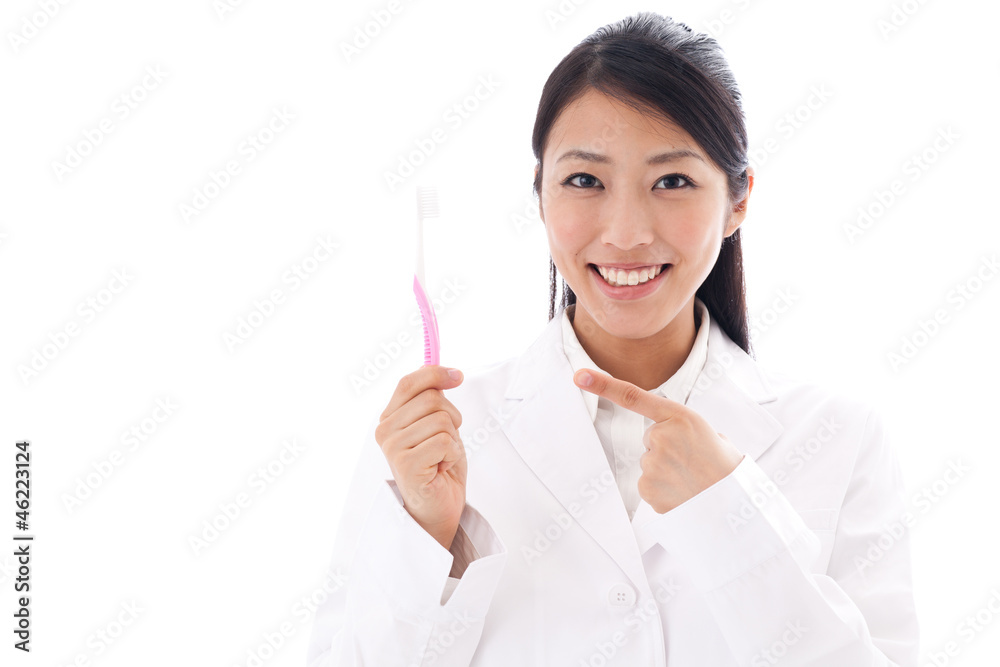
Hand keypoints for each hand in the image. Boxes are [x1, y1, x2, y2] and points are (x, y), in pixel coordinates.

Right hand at [375, 365, 466, 549]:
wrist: (438, 509)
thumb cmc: (438, 467)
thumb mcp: (437, 425)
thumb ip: (432, 400)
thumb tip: (442, 370)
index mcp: (389, 418)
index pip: (409, 382)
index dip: (436, 374)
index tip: (458, 376)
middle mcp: (385, 430)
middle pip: (432, 398)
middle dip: (452, 418)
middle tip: (446, 443)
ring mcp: (393, 447)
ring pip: (443, 420)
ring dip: (453, 441)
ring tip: (442, 458)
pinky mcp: (405, 464)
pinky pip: (445, 441)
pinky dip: (453, 455)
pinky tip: (442, 468)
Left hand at [573, 368, 743, 513]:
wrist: (734, 502)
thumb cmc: (723, 465)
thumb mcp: (709, 432)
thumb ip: (682, 427)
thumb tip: (668, 435)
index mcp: (679, 417)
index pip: (633, 397)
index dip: (603, 385)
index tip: (579, 376)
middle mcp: (661, 437)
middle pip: (649, 438)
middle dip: (666, 448)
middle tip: (692, 461)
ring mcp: (652, 463)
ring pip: (649, 462)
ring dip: (666, 470)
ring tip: (691, 478)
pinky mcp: (648, 488)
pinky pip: (648, 484)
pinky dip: (663, 489)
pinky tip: (682, 492)